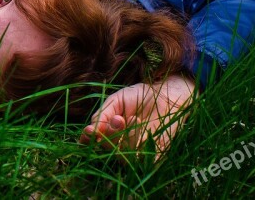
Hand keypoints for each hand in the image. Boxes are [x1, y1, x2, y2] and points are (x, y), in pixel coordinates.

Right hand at [78, 74, 195, 159]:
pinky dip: (139, 142)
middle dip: (110, 132)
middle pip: (106, 147)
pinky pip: (140, 158)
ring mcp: (134, 151)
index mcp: (107, 130)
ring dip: (125, 135)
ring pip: (121, 152)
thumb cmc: (139, 96)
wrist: (166, 96)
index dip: (88, 139)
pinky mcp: (152, 156)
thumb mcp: (116, 100)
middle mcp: (118, 144)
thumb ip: (102, 114)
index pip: (92, 141)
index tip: (90, 131)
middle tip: (118, 118)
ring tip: (134, 118)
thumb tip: (90, 130)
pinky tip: (143, 128)